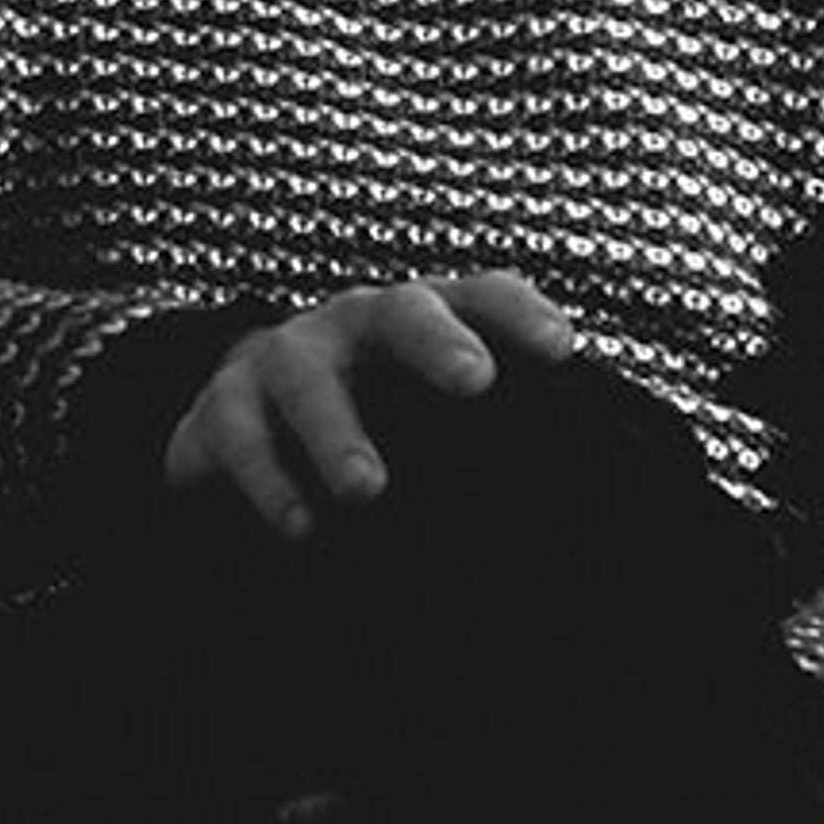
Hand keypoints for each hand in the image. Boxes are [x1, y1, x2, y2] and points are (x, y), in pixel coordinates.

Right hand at [160, 273, 580, 540]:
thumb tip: (599, 499)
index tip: (561, 350)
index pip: (482, 297)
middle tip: (476, 382)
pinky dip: (268, 477)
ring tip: (369, 489)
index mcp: (425, 323)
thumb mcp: (439, 424)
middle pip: (401, 312)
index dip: (520, 315)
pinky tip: (301, 526)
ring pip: (307, 377)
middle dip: (437, 341)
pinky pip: (237, 431)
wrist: (249, 426)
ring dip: (337, 431)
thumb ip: (508, 444)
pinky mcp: (224, 408)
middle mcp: (357, 327)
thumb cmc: (376, 423)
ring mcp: (286, 359)